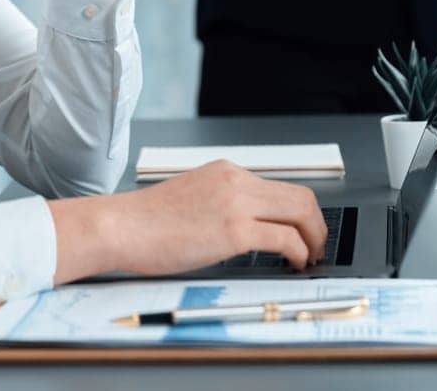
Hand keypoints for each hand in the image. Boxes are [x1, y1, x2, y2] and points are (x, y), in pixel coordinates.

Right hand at [48, 161, 327, 281]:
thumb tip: (244, 226)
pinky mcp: (234, 230)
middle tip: (316, 246)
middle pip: (300, 195)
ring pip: (300, 211)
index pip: (280, 185)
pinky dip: (299, 251)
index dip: (300, 211)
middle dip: (316, 224)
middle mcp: (236, 180)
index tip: (303, 230)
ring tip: (310, 258)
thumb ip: (219, 203)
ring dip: (313, 238)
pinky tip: (294, 264)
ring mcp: (237, 203)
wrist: (120, 226)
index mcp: (225, 172)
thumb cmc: (144, 222)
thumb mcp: (191, 198)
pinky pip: (284, 238)